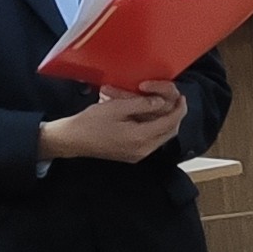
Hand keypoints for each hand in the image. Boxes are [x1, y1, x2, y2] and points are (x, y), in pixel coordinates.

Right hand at [41, 83, 184, 165]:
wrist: (71, 140)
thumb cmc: (90, 122)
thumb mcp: (116, 107)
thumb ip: (142, 105)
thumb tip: (161, 102)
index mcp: (140, 138)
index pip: (169, 123)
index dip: (178, 109)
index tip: (181, 96)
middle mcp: (143, 150)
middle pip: (170, 132)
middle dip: (175, 115)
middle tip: (175, 99)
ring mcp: (138, 155)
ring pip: (162, 137)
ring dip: (166, 121)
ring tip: (164, 105)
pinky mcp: (131, 155)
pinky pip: (152, 141)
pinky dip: (155, 127)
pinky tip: (151, 116)